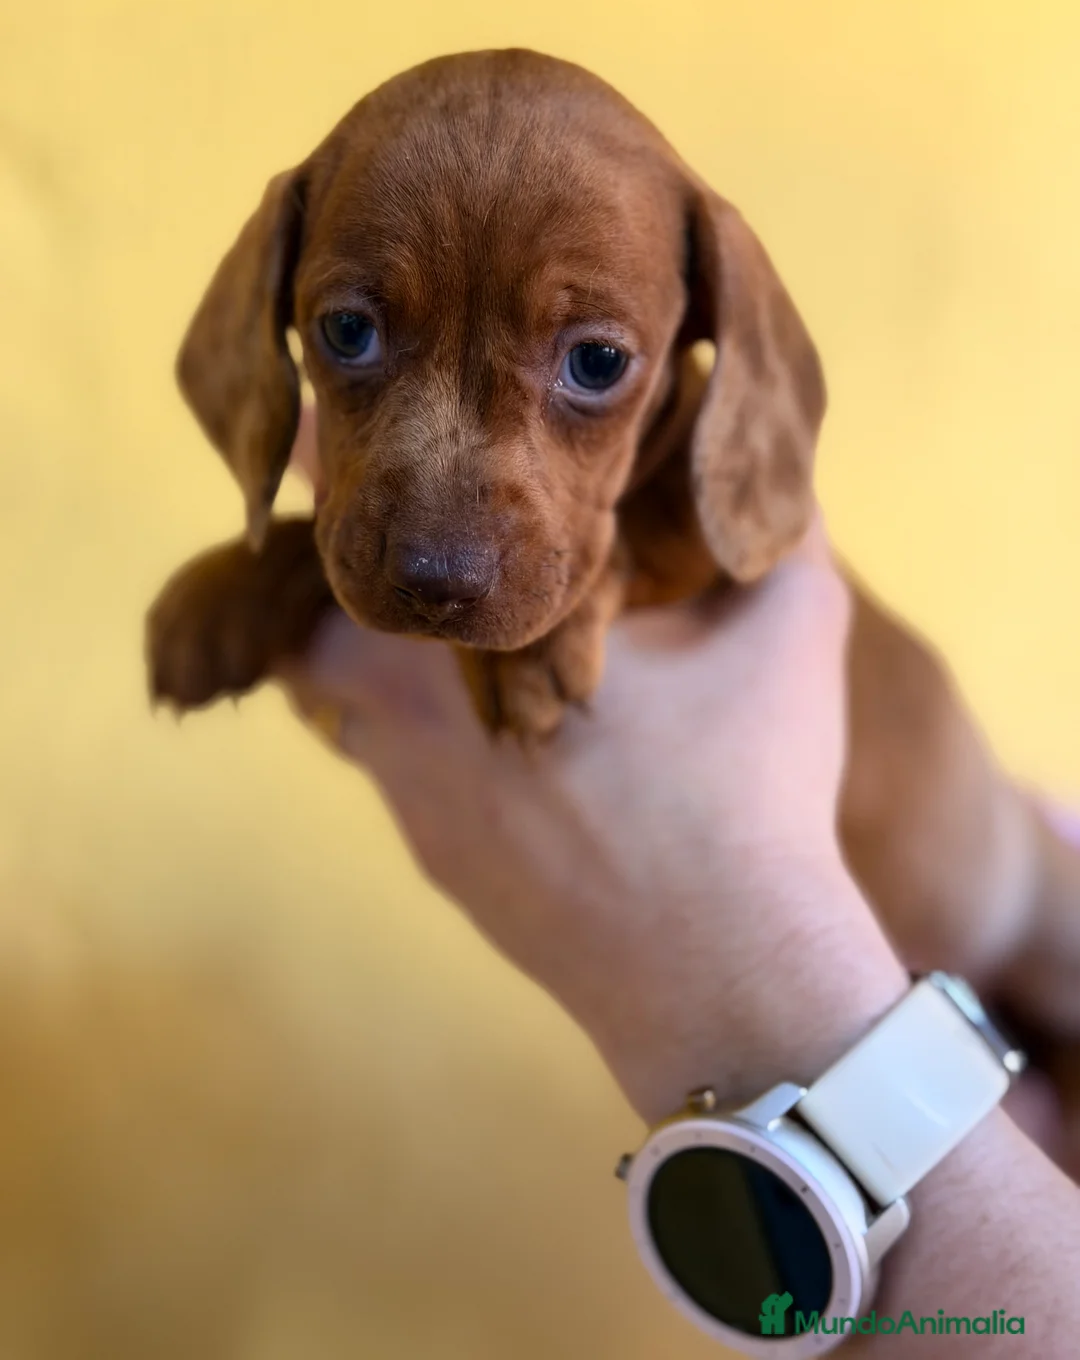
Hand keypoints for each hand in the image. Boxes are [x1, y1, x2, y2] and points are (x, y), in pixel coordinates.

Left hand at [278, 417, 911, 1121]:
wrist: (726, 976)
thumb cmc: (753, 788)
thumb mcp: (793, 625)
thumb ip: (775, 522)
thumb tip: (767, 458)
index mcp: (485, 630)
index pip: (375, 530)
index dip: (352, 474)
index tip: (363, 441)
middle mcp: (415, 711)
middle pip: (306, 621)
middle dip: (346, 576)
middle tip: (403, 544)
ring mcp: (415, 797)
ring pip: (336, 700)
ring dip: (373, 658)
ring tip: (447, 630)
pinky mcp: (438, 858)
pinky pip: (388, 769)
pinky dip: (414, 731)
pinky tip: (495, 731)